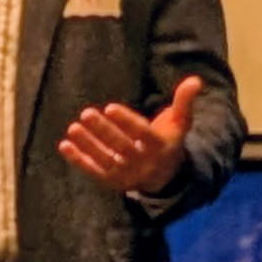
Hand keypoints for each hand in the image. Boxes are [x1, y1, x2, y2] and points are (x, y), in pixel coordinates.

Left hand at [59, 75, 206, 197]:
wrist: (165, 179)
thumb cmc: (168, 142)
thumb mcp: (179, 123)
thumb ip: (185, 102)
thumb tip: (196, 80)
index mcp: (159, 146)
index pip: (141, 133)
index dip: (126, 121)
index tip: (110, 107)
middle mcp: (142, 163)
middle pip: (120, 146)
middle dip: (103, 130)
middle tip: (86, 113)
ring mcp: (126, 174)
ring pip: (105, 159)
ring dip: (88, 145)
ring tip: (73, 128)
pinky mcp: (111, 181)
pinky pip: (94, 171)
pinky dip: (79, 160)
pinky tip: (64, 146)